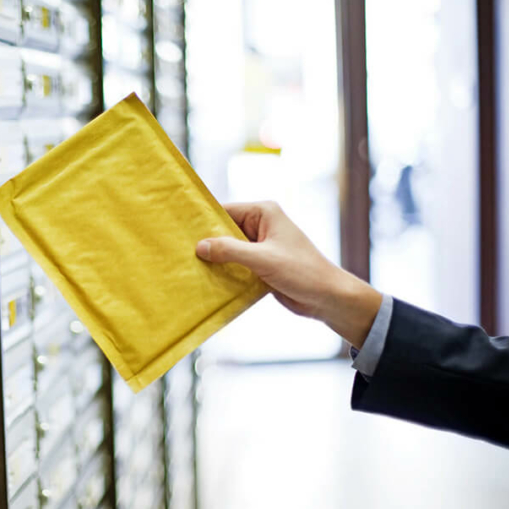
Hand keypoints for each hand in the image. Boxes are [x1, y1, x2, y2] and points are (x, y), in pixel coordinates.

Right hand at [196, 201, 381, 348]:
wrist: (328, 298)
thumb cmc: (302, 272)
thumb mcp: (263, 259)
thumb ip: (230, 251)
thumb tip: (200, 246)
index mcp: (264, 212)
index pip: (225, 211)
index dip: (204, 221)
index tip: (181, 231)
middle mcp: (261, 225)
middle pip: (224, 230)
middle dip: (207, 242)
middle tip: (180, 252)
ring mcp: (260, 246)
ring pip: (228, 249)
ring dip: (215, 259)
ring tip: (189, 267)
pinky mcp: (260, 264)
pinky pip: (235, 264)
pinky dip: (224, 271)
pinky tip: (206, 279)